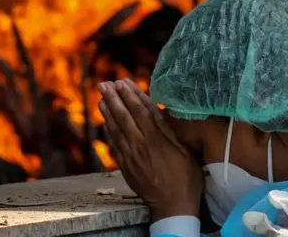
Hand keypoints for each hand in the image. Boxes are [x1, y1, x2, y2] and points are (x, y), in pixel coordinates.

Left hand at [97, 78, 202, 221]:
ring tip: (101, 98)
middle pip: (124, 116)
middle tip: (105, 84)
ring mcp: (131, 156)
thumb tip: (157, 110)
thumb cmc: (186, 178)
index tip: (122, 82)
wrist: (172, 205)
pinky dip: (108, 131)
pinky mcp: (126, 166)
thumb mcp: (185, 151)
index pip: (140, 111)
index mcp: (156, 139)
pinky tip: (105, 122)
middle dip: (114, 98)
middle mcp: (140, 145)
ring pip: (116, 129)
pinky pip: (114, 145)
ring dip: (108, 112)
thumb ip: (169, 130)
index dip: (130, 95)